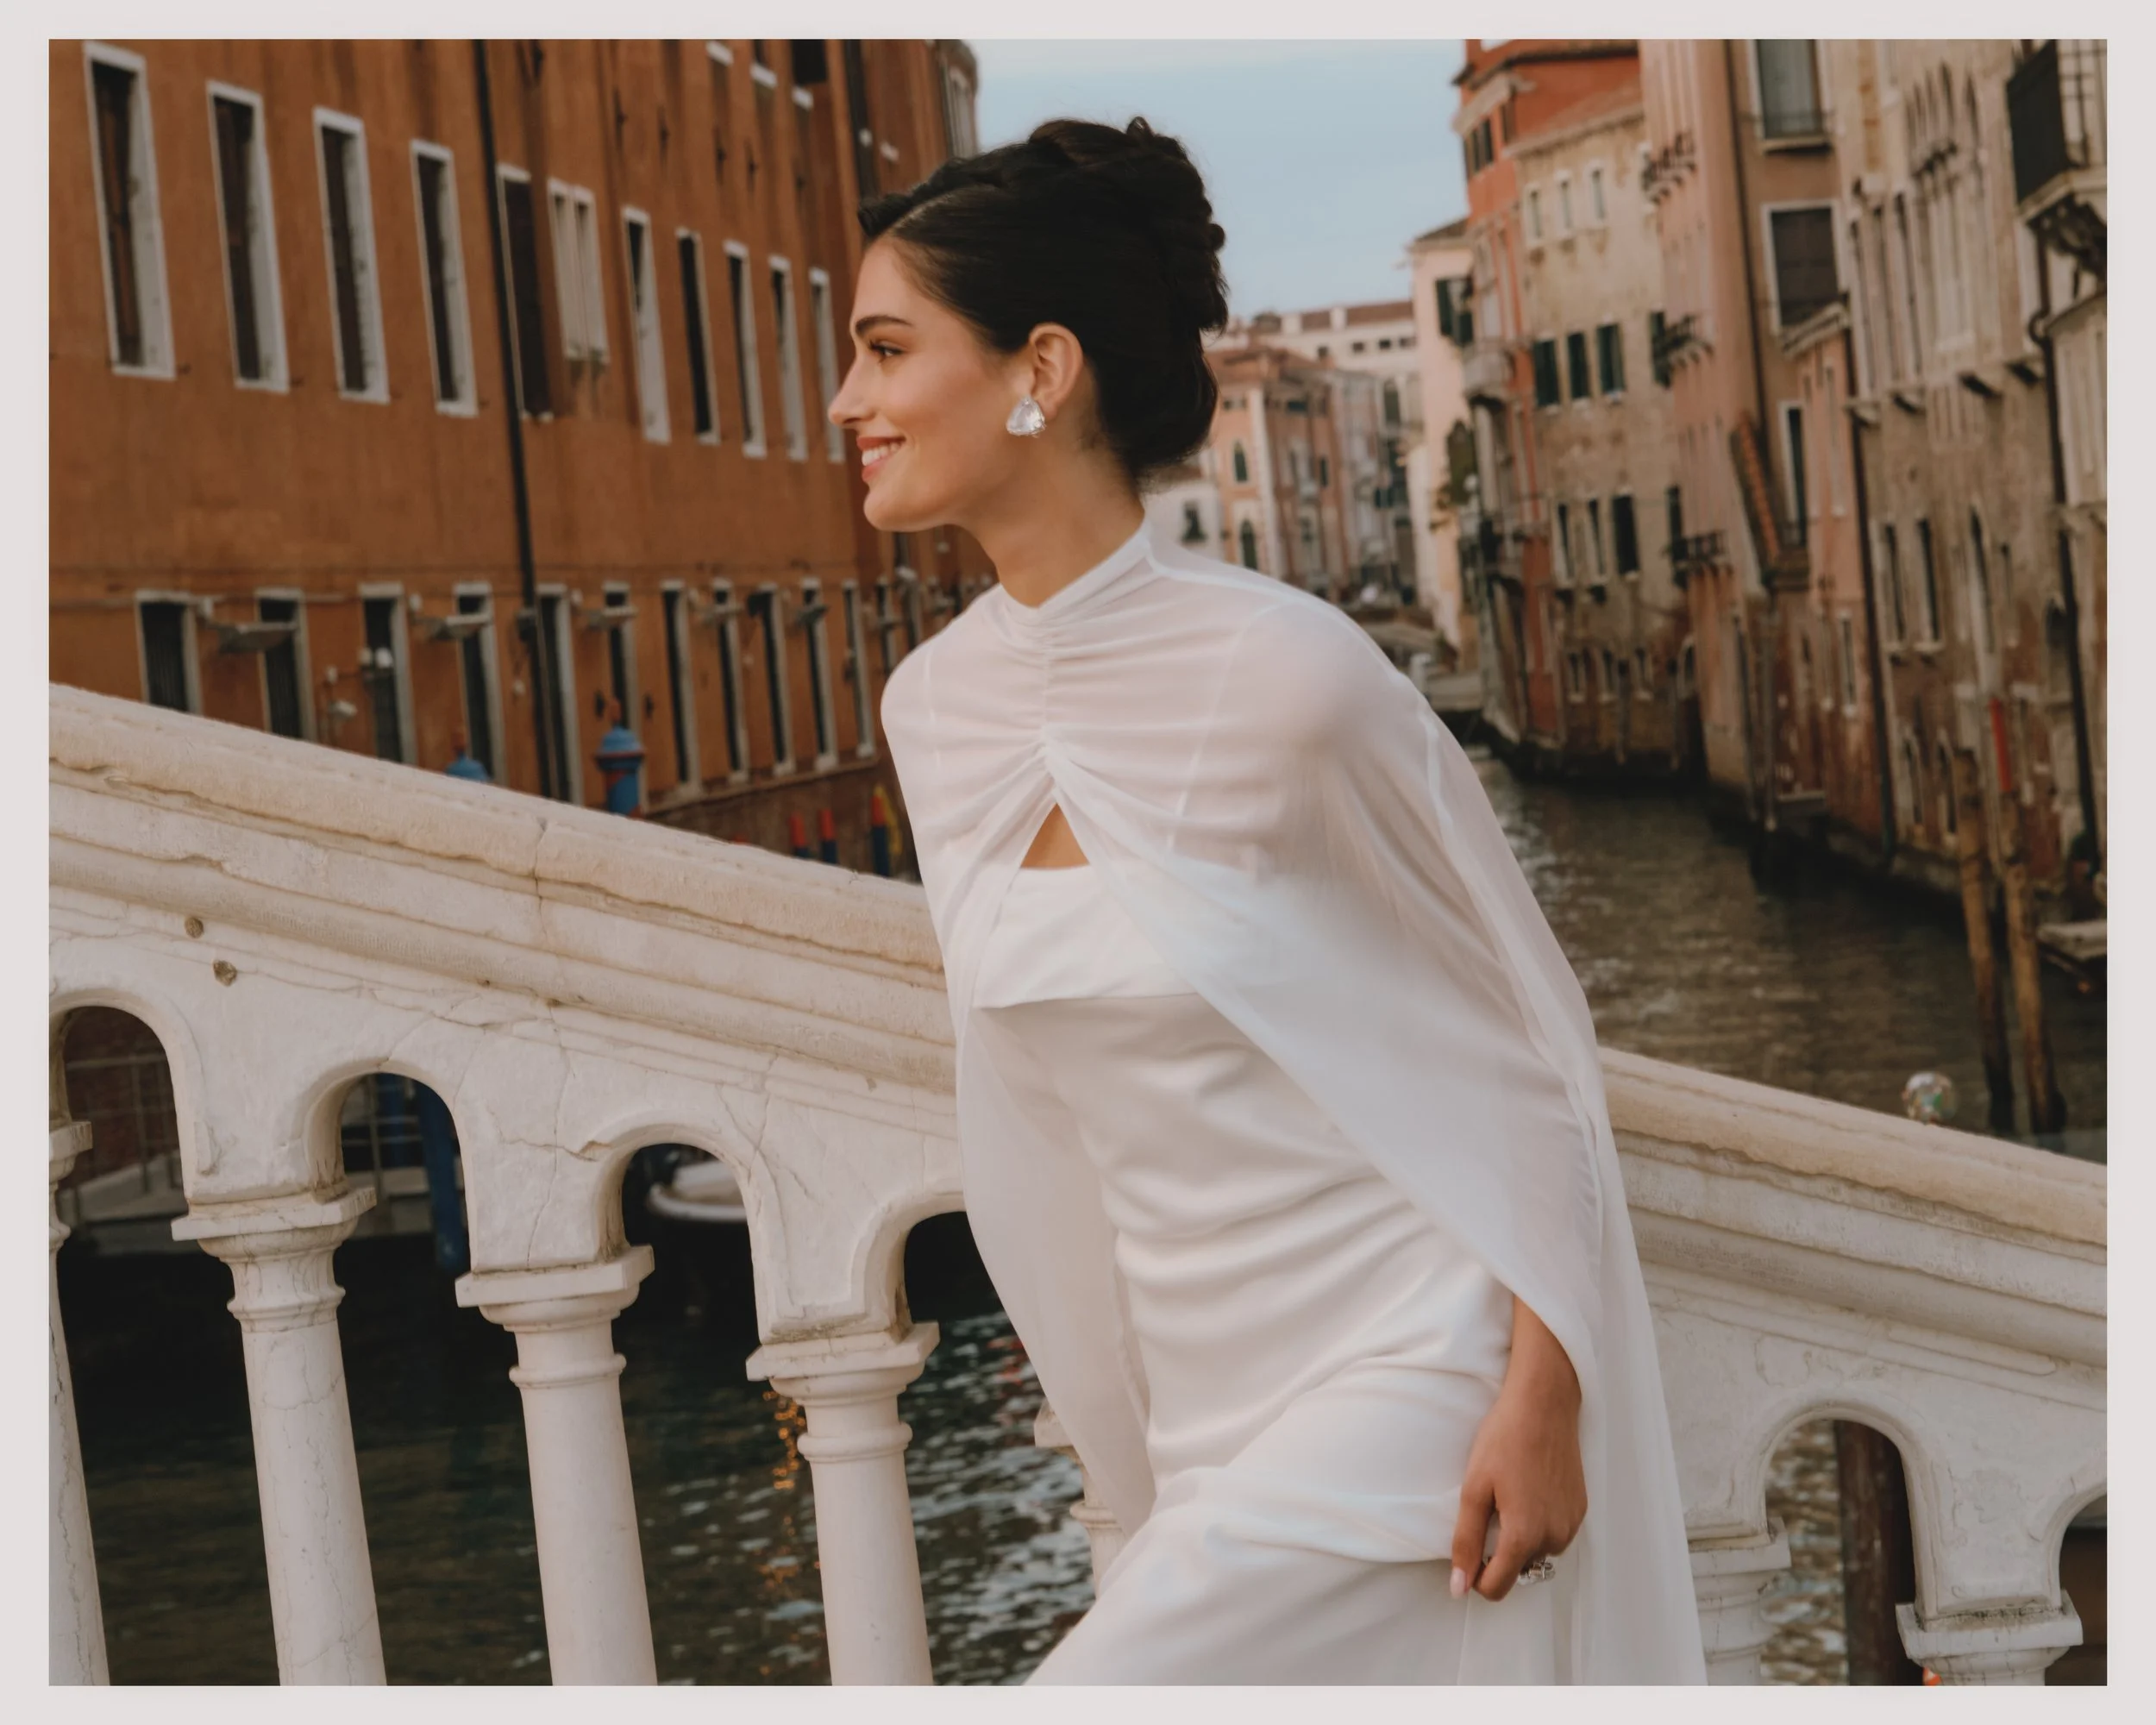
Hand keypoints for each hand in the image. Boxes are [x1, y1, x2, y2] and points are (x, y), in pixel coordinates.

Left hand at [1449, 1296, 1586, 1602]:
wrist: (1544, 1404)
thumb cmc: (1504, 1440)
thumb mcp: (1474, 1489)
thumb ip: (1466, 1542)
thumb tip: (1459, 1587)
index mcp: (1525, 1536)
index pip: (1496, 1588)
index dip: (1475, 1577)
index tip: (1469, 1549)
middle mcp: (1554, 1538)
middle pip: (1517, 1570)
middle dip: (1498, 1552)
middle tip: (1489, 1507)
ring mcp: (1571, 1525)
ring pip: (1537, 1553)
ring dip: (1520, 1538)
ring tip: (1509, 1496)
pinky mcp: (1581, 1510)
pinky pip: (1554, 1533)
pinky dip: (1539, 1524)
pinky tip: (1529, 1490)